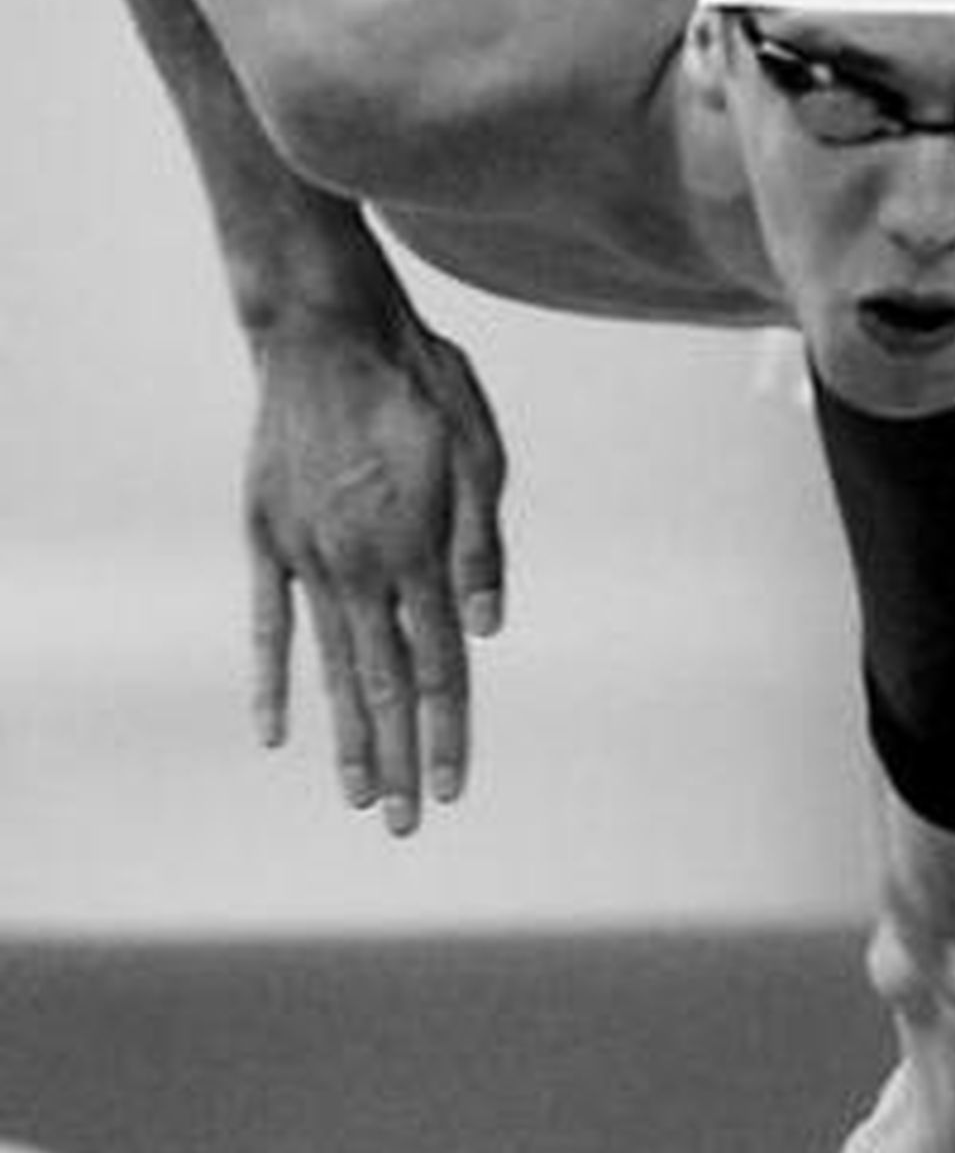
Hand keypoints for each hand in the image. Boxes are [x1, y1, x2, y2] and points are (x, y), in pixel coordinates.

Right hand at [246, 306, 506, 831]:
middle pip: (385, 685)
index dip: (448, 735)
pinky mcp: (267, 535)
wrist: (323, 326)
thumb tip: (488, 630)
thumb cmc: (416, 381)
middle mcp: (360, 564)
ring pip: (329, 667)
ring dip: (346, 736)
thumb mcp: (478, 451)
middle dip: (397, 760)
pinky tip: (275, 733)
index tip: (451, 791)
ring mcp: (306, 554)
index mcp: (417, 550)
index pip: (441, 668)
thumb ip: (481, 547)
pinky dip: (274, 680)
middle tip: (402, 825)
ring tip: (356, 798)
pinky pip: (270, 623)